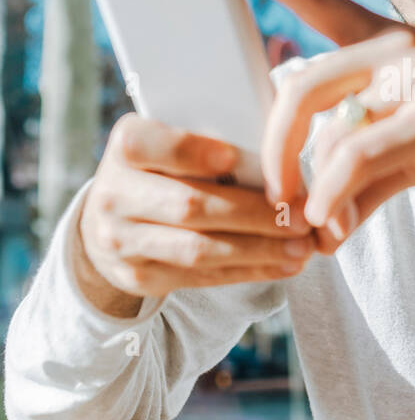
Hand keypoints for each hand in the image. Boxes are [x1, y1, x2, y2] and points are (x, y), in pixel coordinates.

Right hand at [76, 113, 315, 314]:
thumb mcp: (169, 143)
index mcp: (125, 146)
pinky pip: (201, 277)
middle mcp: (113, 195)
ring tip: (302, 246)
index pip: (153, 146)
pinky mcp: (139, 277)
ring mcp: (122, 241)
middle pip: (189, 205)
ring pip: (198, 249)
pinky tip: (283, 264)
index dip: (195, 152)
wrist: (108, 220)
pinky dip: (248, 270)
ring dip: (259, 249)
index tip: (236, 160)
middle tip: (302, 215)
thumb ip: (211, 142)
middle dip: (254, 213)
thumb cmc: (161, 169)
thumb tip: (280, 160)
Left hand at [215, 0, 414, 246]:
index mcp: (391, 46)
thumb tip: (317, 223)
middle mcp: (400, 48)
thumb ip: (363, 171)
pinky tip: (333, 229)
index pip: (320, 2)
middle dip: (275, 151)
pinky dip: (335, 200)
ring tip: (314, 228)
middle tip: (272, 199)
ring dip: (309, 191)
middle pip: (301, 87)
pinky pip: (356, 160)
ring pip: (327, 131)